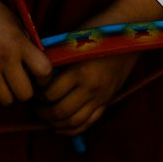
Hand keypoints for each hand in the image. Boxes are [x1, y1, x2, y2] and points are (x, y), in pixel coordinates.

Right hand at [0, 0, 51, 104]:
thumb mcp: (15, 23)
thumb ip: (27, 45)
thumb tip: (39, 68)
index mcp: (19, 42)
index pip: (44, 71)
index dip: (45, 76)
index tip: (39, 72)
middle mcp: (3, 57)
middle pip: (25, 93)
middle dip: (26, 89)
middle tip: (21, 80)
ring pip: (5, 100)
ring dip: (8, 93)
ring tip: (5, 82)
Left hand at [34, 0, 162, 135]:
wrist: (130, 33)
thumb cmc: (98, 31)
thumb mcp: (74, 41)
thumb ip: (55, 59)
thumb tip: (35, 74)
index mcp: (81, 71)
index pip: (50, 93)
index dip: (37, 94)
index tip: (32, 88)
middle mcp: (92, 88)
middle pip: (60, 112)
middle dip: (42, 112)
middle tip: (34, 106)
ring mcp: (102, 97)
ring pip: (73, 122)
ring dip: (54, 123)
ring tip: (44, 117)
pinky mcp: (108, 100)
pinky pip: (88, 123)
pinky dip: (71, 130)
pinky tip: (59, 127)